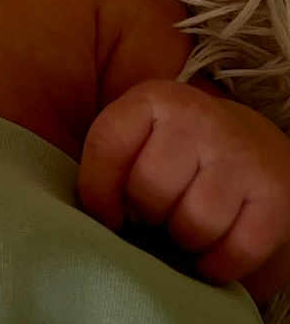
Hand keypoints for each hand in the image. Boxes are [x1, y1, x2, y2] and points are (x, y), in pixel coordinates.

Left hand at [78, 78, 289, 303]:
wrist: (248, 142)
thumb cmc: (173, 148)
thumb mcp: (137, 133)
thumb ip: (109, 161)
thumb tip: (90, 217)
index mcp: (153, 98)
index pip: (107, 145)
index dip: (97, 191)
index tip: (104, 215)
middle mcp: (197, 118)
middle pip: (150, 191)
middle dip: (145, 215)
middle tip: (153, 216)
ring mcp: (238, 154)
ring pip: (193, 224)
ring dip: (182, 239)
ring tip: (181, 226)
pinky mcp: (274, 193)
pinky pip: (237, 250)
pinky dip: (218, 263)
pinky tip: (210, 250)